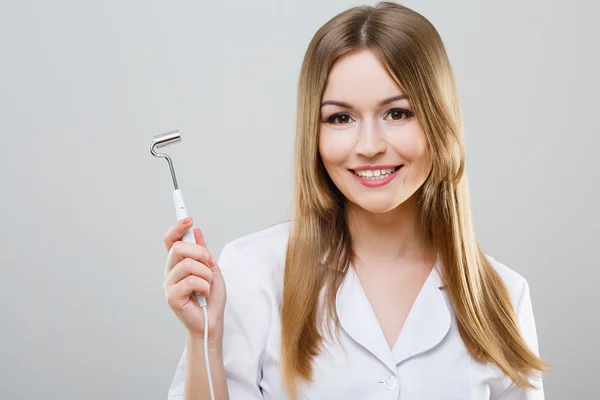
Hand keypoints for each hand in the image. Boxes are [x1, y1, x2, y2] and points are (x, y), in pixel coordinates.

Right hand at [162, 218, 226, 342]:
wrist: (213, 322)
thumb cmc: (211, 298)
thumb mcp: (212, 269)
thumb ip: (203, 251)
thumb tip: (196, 231)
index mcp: (178, 263)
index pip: (170, 240)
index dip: (177, 227)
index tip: (188, 218)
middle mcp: (170, 272)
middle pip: (178, 248)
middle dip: (200, 252)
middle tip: (209, 264)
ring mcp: (169, 284)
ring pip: (188, 264)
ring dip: (205, 274)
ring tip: (207, 285)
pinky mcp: (172, 297)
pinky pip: (191, 281)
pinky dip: (204, 286)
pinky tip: (204, 294)